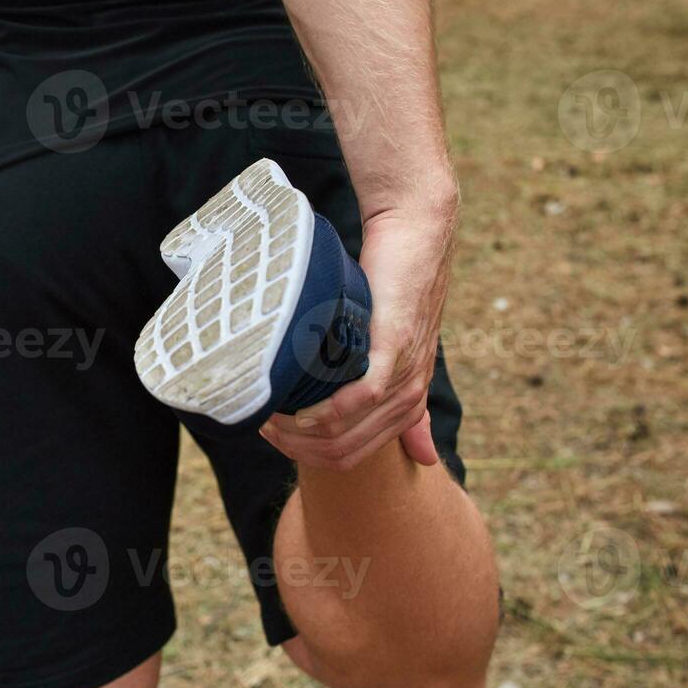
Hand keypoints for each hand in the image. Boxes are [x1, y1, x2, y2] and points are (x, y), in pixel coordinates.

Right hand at [260, 196, 456, 471]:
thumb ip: (406, 402)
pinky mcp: (394, 346)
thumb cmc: (393, 283)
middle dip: (296, 446)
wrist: (414, 230)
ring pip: (345, 431)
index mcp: (407, 401)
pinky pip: (362, 398)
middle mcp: (408, 394)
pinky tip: (299, 406)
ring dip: (300, 430)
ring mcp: (403, 371)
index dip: (306, 453)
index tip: (272, 430)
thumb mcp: (395, 346)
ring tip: (269, 411)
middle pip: (344, 451)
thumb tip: (424, 457)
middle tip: (263, 422)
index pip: (352, 456)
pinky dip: (327, 410)